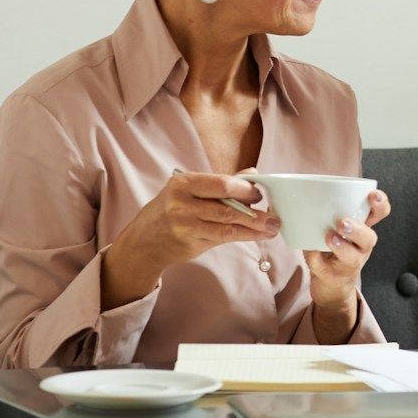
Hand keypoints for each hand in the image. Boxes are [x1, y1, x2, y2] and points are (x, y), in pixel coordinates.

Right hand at [103, 170, 277, 307]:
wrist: (143, 241)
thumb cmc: (171, 209)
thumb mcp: (189, 190)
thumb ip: (220, 183)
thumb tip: (253, 174)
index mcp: (183, 183)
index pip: (222, 184)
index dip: (245, 190)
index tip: (260, 195)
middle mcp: (181, 203)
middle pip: (227, 207)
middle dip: (255, 213)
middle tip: (275, 217)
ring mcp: (184, 225)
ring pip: (227, 226)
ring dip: (254, 228)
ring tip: (272, 229)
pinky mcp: (189, 243)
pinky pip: (222, 239)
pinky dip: (243, 237)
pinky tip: (257, 236)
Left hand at [303, 187, 391, 311]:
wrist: (332, 286)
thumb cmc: (333, 250)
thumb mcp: (336, 228)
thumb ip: (328, 213)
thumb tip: (304, 196)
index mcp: (363, 229)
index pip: (380, 214)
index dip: (381, 204)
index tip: (373, 195)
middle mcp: (362, 247)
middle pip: (369, 237)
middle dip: (357, 229)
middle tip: (342, 222)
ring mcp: (351, 263)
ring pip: (352, 256)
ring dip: (341, 246)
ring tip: (330, 238)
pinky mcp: (335, 277)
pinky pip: (325, 268)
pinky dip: (315, 259)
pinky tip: (311, 253)